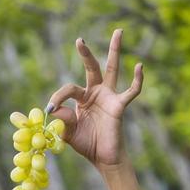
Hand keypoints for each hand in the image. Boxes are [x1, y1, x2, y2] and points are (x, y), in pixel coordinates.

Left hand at [45, 29, 142, 172]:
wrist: (102, 158)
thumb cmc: (86, 144)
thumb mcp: (68, 132)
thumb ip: (61, 120)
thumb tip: (54, 108)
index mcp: (81, 99)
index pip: (69, 89)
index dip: (58, 96)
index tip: (50, 108)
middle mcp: (95, 93)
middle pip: (92, 68)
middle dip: (86, 53)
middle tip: (79, 39)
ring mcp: (109, 97)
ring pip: (112, 69)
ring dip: (115, 50)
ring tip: (118, 31)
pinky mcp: (119, 105)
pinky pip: (132, 90)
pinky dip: (138, 79)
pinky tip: (139, 66)